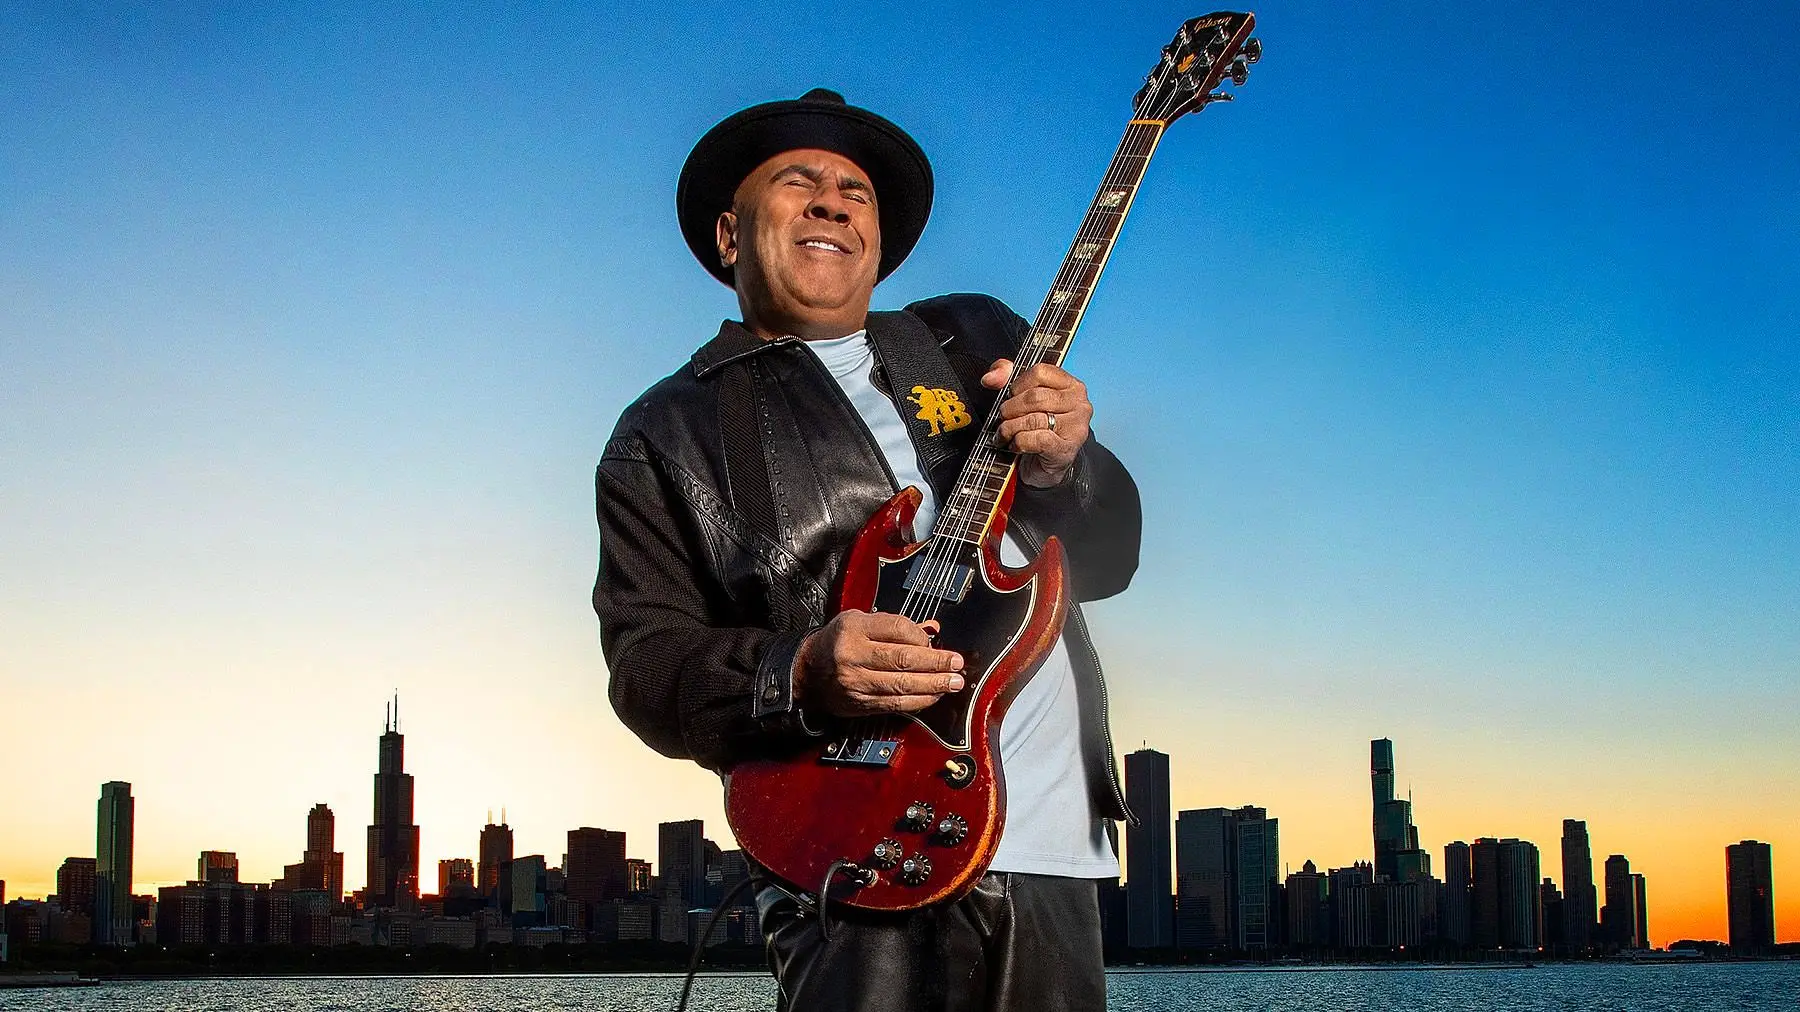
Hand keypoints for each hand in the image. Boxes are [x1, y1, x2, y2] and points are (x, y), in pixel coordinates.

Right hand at [795, 610, 964, 716]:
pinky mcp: (860, 703)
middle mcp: (853, 654)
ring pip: (902, 685)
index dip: (921, 636)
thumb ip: (893, 626)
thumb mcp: (859, 622)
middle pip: (903, 659)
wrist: (806, 672)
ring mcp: (856, 681)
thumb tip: (930, 631)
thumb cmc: (836, 642)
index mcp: (854, 628)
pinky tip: (933, 696)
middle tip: (955, 664)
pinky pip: (895, 704)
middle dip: (935, 663)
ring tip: (952, 682)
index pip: (897, 628)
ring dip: (933, 684)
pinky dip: (918, 701)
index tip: (935, 642)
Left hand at [982, 359, 1091, 486]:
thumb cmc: (1037, 428)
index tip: (1012, 396)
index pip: (1040, 372)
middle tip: (1004, 418)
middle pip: (1034, 397)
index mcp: (1071, 386)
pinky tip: (1015, 445)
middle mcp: (1079, 404)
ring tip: (1005, 434)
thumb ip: (1005, 377)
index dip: (1017, 384)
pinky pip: (1035, 439)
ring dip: (1010, 427)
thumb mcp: (1023, 398)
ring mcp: (1076, 428)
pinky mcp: (1066, 450)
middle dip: (1010, 409)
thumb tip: (990, 378)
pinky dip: (1018, 442)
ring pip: (1033, 419)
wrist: (1046, 467)